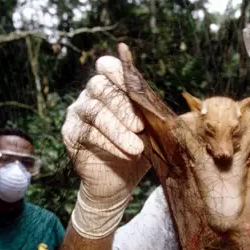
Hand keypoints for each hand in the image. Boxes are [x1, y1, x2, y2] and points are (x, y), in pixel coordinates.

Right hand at [62, 56, 150, 238]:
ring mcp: (77, 113)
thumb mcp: (152, 130)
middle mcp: (90, 95)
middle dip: (123, 106)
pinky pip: (87, 132)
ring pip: (94, 111)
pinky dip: (108, 143)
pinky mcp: (70, 133)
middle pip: (100, 87)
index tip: (131, 81)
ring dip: (117, 129)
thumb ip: (156, 114)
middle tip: (141, 126)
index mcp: (111, 87)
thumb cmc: (139, 150)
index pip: (108, 67)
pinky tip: (124, 153)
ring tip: (137, 147)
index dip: (117, 70)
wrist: (120, 182)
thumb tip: (179, 111)